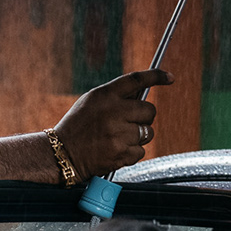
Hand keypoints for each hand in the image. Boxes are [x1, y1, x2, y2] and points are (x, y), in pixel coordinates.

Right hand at [53, 69, 171, 177]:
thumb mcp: (91, 102)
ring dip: (138, 136)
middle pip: (149, 111)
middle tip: (130, 123)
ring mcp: (118, 134)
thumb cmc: (76, 127)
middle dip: (144, 117)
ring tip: (118, 139)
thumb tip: (143, 93)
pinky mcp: (121, 153)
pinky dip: (131, 153)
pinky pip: (140, 152)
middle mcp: (113, 112)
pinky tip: (115, 151)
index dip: (156, 76)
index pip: (137, 80)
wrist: (61, 154)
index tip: (169, 78)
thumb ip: (115, 96)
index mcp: (105, 95)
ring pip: (147, 133)